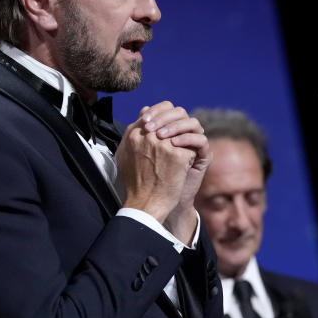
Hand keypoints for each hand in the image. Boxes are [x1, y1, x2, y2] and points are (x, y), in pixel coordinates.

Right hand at [116, 101, 197, 224]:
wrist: (145, 205)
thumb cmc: (136, 183)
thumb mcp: (126, 154)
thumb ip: (134, 132)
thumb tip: (143, 112)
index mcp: (133, 134)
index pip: (154, 112)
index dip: (165, 118)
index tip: (168, 129)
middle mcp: (147, 136)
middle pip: (171, 117)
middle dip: (179, 125)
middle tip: (181, 139)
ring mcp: (162, 144)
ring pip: (183, 131)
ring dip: (185, 141)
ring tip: (183, 153)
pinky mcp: (177, 155)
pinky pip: (191, 147)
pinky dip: (191, 157)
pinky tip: (185, 168)